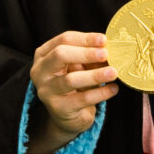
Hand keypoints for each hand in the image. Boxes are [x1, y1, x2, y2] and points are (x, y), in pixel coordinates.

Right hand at [28, 31, 116, 153]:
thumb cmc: (75, 83)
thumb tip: (108, 48)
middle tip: (106, 54)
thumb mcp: (80, 66)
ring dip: (95, 75)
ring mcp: (46, 90)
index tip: (104, 40)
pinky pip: (82, 99)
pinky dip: (100, 93)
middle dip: (86, 53)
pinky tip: (113, 89)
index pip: (63, 40)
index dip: (85, 39)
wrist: (68, 114)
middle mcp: (40, 71)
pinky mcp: (58, 108)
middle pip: (60, 55)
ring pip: (71, 79)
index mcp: (44, 54)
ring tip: (113, 72)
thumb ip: (90, 56)